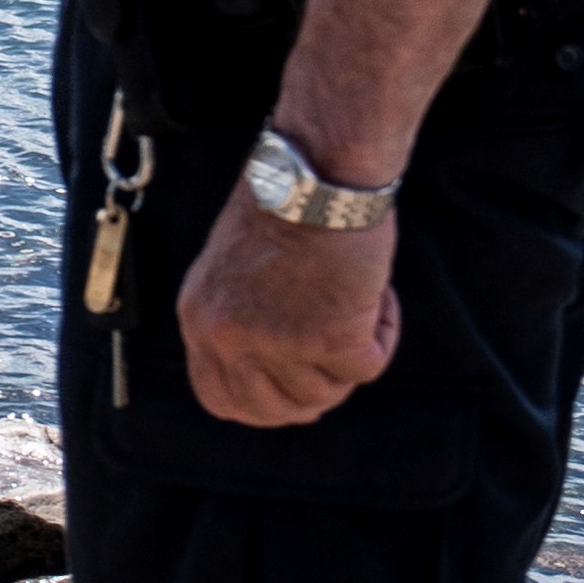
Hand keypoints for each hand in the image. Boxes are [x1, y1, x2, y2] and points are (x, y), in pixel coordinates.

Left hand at [175, 198, 401, 425]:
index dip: (261, 406)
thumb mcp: (232, 270)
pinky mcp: (329, 338)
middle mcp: (230, 337)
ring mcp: (277, 342)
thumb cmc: (284, 205)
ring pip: (325, 392)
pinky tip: (378, 296)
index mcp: (200, 320)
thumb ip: (240, 317)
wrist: (317, 174)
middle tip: (339, 361)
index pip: (220, 398)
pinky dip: (383, 333)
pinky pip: (368, 366)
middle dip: (313, 394)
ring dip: (350, 356)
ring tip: (358, 303)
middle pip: (274, 408)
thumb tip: (271, 364)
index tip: (290, 394)